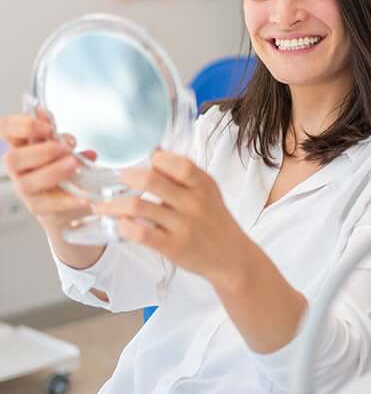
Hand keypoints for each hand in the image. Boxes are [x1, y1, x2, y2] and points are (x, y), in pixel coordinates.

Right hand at [0, 110, 96, 227]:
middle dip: (42, 151)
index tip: (47, 125)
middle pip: (13, 159)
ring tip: (74, 165)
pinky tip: (84, 197)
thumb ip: (55, 133)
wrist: (71, 197)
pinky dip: (68, 200)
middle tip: (65, 147)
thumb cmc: (63, 166)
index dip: (19, 125)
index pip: (6, 130)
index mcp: (21, 146)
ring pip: (27, 183)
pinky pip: (49, 205)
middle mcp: (18, 167)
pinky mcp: (38, 206)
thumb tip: (44, 114)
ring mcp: (25, 188)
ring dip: (53, 172)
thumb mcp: (63, 146)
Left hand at [93, 150, 250, 288]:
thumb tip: (155, 151)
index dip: (156, 158)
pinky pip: (140, 234)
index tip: (144, 161)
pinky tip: (120, 224)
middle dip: (127, 176)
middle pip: (151, 180)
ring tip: (102, 205)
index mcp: (203, 184)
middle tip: (118, 178)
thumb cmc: (214, 220)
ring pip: (138, 207)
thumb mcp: (207, 191)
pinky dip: (124, 227)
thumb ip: (183, 174)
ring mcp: (182, 225)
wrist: (230, 255)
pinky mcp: (172, 247)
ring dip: (114, 204)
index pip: (177, 162)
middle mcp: (193, 202)